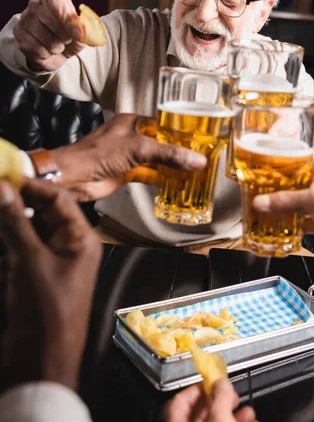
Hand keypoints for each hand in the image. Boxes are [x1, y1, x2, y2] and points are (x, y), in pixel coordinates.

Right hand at [0, 178, 101, 390]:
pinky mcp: (35, 280)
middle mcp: (69, 248)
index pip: (58, 199)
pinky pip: (19, 253)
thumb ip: (16, 222)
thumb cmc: (47, 312)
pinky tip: (0, 253)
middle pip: (42, 215)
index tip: (5, 176)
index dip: (32, 186)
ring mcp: (52, 264)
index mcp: (80, 239)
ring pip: (28, 233)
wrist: (42, 362)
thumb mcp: (30, 261)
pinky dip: (6, 249)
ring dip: (8, 227)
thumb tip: (3, 188)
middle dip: (16, 205)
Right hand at [14, 0, 85, 70]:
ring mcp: (24, 19)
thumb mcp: (81, 31)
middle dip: (66, 37)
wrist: (54, 48)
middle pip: (54, 24)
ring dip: (57, 48)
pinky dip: (47, 54)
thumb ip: (84, 29)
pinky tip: (46, 49)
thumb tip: (81, 31)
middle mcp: (35, 4)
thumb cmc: (69, 34)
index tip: (78, 33)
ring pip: (47, 41)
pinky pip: (38, 51)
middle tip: (66, 38)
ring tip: (56, 44)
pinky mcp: (19, 35)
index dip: (69, 19)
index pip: (57, 2)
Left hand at [50, 114, 206, 200]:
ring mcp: (129, 156)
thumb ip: (169, 154)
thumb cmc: (99, 153)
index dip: (181, 131)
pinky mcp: (126, 173)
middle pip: (162, 142)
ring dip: (172, 166)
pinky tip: (178, 184)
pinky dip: (163, 179)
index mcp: (133, 122)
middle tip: (201, 156)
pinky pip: (150, 175)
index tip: (200, 139)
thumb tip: (197, 160)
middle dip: (179, 150)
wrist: (74, 177)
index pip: (164, 124)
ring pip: (157, 160)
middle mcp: (131, 137)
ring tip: (194, 171)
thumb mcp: (139, 149)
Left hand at [166, 379, 256, 421]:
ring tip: (247, 411)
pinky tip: (250, 420)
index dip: (196, 386)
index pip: (180, 399)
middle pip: (199, 412)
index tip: (212, 380)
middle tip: (232, 394)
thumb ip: (220, 395)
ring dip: (232, 413)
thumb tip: (222, 382)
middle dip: (220, 400)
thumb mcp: (219, 417)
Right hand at [253, 162, 313, 273]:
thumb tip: (261, 202)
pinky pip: (297, 221)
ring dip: (279, 207)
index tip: (262, 166)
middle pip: (293, 184)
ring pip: (293, 204)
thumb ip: (286, 201)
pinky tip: (273, 225)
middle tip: (256, 189)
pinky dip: (286, 224)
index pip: (299, 162)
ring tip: (260, 207)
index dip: (281, 163)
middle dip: (275, 188)